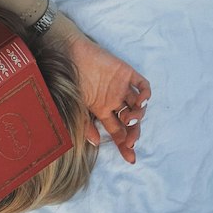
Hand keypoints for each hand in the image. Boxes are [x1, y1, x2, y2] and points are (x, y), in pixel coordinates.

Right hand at [61, 26, 150, 163]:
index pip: (116, 131)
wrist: (67, 53)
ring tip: (129, 119)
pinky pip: (143, 86)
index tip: (130, 159)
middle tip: (133, 143)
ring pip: (138, 106)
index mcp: (101, 109)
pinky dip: (146, 95)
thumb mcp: (74, 107)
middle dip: (133, 134)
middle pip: (129, 122)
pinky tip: (141, 102)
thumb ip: (85, 124)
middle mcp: (113, 100)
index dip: (124, 145)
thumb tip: (97, 143)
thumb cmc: (66, 79)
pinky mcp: (126, 73)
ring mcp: (120, 87)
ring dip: (138, 116)